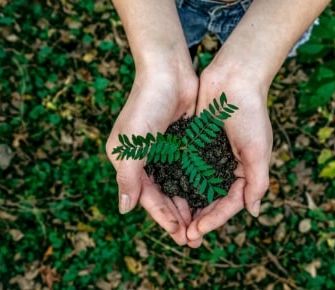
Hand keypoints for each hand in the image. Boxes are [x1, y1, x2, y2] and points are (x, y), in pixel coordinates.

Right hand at [106, 71, 198, 244]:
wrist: (169, 72)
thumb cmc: (146, 106)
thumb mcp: (131, 145)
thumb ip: (128, 178)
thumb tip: (125, 210)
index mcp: (129, 162)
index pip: (147, 198)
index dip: (163, 218)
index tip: (180, 236)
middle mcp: (146, 160)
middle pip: (163, 196)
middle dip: (178, 217)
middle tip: (194, 238)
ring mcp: (165, 151)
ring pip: (178, 186)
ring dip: (189, 205)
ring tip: (202, 224)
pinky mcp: (182, 143)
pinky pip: (189, 170)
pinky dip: (197, 185)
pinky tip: (209, 198)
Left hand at [186, 67, 272, 246]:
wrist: (234, 78)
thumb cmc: (250, 113)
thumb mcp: (258, 150)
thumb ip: (257, 182)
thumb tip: (253, 212)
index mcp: (245, 171)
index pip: (229, 203)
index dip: (215, 219)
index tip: (197, 231)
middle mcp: (227, 167)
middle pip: (211, 200)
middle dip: (199, 219)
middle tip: (184, 236)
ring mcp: (210, 156)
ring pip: (196, 188)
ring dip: (186, 205)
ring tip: (174, 223)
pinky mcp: (195, 144)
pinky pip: (185, 168)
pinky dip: (178, 182)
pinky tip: (166, 194)